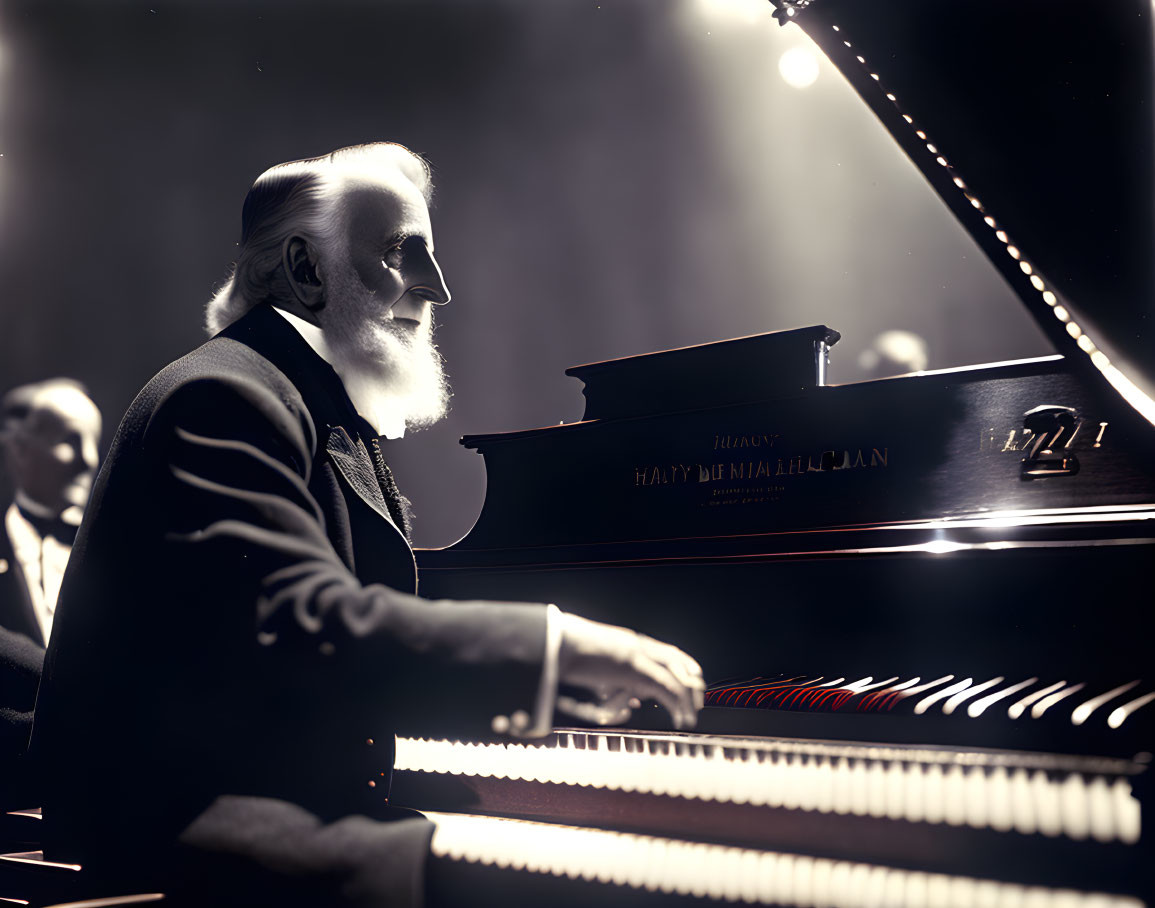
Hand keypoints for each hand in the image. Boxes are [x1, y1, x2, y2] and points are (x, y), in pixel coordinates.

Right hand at [554, 612, 704, 729]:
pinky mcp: (634, 669)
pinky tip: (679, 719)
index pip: (667, 651)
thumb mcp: (597, 673)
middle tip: (698, 701)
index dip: (684, 665)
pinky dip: (677, 705)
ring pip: (676, 675)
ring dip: (687, 698)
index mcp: (630, 643)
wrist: (555, 645)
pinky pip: (665, 688)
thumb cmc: (568, 657)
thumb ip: (617, 686)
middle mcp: (637, 646)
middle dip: (691, 681)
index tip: (694, 680)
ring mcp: (637, 656)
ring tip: (690, 716)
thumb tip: (632, 703)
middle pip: (676, 660)